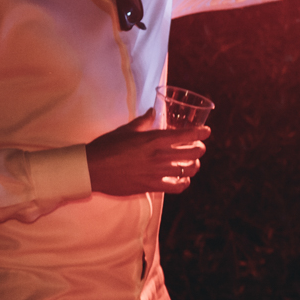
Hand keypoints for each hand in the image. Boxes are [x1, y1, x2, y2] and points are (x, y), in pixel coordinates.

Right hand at [85, 109, 208, 195]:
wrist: (92, 169)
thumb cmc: (107, 146)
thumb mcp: (126, 129)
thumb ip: (143, 121)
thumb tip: (152, 112)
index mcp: (153, 139)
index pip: (186, 135)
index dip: (200, 133)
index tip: (206, 131)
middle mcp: (158, 156)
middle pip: (192, 153)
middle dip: (199, 148)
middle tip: (198, 146)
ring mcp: (156, 172)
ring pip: (188, 170)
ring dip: (194, 165)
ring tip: (193, 163)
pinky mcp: (151, 186)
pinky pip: (176, 187)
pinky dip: (184, 183)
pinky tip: (183, 180)